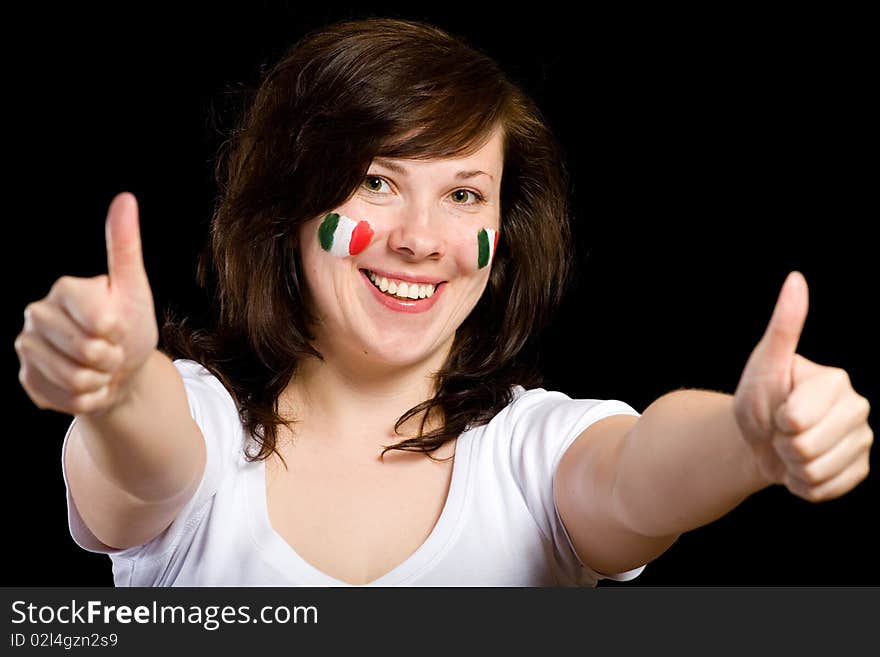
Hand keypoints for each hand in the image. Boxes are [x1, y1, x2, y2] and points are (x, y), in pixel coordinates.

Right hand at [15, 192, 157, 415]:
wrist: (120, 370)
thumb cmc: (130, 325)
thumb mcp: (134, 288)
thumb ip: (124, 246)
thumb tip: (125, 198)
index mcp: (65, 288)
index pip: (98, 319)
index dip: (117, 330)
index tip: (117, 325)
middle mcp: (38, 315)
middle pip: (88, 351)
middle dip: (110, 357)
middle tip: (110, 349)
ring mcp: (28, 348)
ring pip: (76, 379)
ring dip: (100, 380)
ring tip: (99, 367)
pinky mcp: (27, 379)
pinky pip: (65, 399)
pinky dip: (87, 399)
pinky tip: (86, 385)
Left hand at [732, 271, 871, 501]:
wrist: (757, 439)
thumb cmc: (758, 397)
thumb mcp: (764, 364)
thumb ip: (784, 326)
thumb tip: (795, 279)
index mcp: (835, 381)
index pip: (796, 419)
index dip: (775, 420)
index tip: (777, 408)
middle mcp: (857, 409)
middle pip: (805, 448)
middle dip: (781, 444)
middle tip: (780, 430)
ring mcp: (862, 442)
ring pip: (814, 472)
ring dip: (789, 465)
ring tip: (788, 447)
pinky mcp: (858, 470)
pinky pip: (824, 491)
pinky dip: (801, 485)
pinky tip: (799, 466)